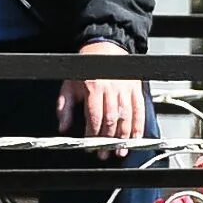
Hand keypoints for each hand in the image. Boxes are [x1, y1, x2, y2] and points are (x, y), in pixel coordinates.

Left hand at [56, 41, 144, 157]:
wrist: (104, 48)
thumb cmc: (85, 69)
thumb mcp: (69, 85)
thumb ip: (64, 107)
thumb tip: (62, 127)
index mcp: (93, 87)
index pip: (94, 116)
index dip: (92, 134)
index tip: (89, 146)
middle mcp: (111, 88)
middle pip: (112, 119)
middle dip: (108, 140)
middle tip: (104, 153)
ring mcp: (126, 89)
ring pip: (127, 117)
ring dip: (124, 138)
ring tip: (119, 151)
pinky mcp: (137, 90)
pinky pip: (139, 111)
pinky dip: (138, 127)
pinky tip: (135, 139)